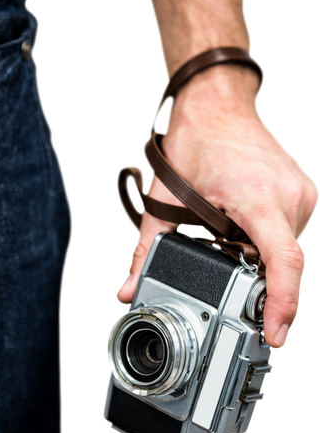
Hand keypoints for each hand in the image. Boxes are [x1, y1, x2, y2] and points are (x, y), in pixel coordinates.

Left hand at [113, 79, 318, 350]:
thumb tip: (130, 289)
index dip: (283, 304)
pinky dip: (265, 241)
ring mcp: (302, 193)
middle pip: (281, 264)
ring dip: (258, 258)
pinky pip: (288, 232)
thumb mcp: (165, 197)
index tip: (275, 334)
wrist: (218, 99)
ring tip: (227, 237)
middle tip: (226, 282)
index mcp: (259, 198)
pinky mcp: (303, 192)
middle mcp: (290, 197)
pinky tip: (240, 228)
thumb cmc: (197, 137)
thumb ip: (147, 249)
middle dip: (255, 283)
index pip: (284, 262)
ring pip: (285, 249)